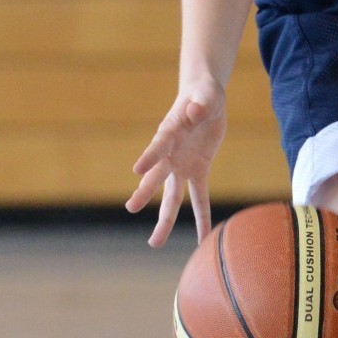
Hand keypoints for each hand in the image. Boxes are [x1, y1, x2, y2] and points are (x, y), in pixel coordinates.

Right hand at [127, 86, 226, 245]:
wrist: (203, 99)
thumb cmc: (203, 94)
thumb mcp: (207, 95)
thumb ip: (201, 103)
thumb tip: (195, 110)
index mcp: (169, 132)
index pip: (158, 145)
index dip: (150, 156)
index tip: (137, 170)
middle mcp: (170, 154)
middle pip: (157, 176)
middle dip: (145, 192)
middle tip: (130, 207)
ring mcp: (181, 165)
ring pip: (171, 197)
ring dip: (165, 219)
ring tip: (154, 243)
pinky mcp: (198, 171)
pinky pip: (199, 197)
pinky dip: (202, 217)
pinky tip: (203, 237)